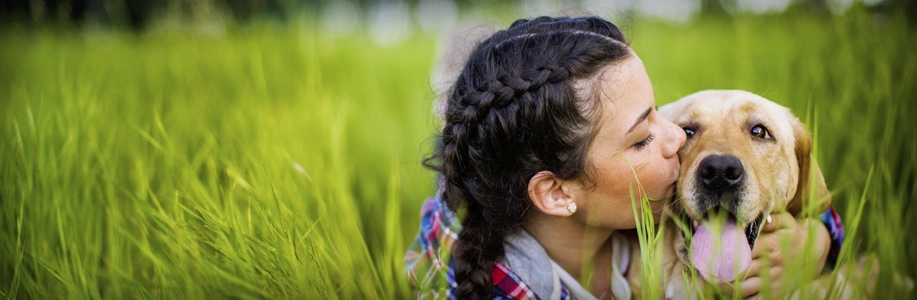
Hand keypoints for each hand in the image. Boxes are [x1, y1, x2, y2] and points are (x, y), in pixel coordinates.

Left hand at [714, 212, 830, 298]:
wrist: (814, 252)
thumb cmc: (793, 233)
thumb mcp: (786, 221)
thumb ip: (771, 219)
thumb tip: (757, 217)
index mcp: (770, 246)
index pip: (740, 250)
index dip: (721, 251)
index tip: (705, 250)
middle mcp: (771, 266)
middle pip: (738, 271)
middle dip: (718, 271)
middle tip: (700, 268)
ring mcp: (773, 282)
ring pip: (743, 289)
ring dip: (725, 287)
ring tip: (709, 280)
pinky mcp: (774, 293)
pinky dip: (740, 298)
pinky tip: (726, 292)